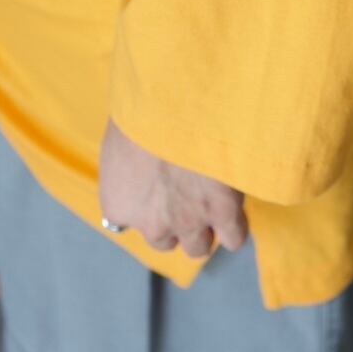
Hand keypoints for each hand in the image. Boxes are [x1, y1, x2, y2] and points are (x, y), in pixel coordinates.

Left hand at [98, 117, 249, 258]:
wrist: (176, 105)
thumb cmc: (139, 109)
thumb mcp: (120, 140)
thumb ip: (129, 166)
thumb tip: (143, 162)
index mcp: (118, 205)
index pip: (127, 224)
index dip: (145, 207)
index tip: (154, 188)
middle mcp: (151, 223)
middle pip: (164, 241)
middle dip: (173, 222)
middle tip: (185, 193)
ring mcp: (188, 222)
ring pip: (198, 246)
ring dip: (203, 228)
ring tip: (211, 198)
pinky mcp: (222, 214)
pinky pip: (233, 237)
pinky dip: (234, 225)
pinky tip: (234, 205)